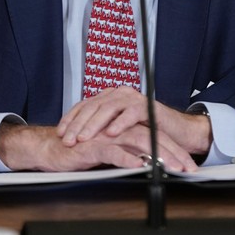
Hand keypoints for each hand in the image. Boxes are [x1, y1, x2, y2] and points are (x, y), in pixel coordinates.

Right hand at [0, 121, 197, 171]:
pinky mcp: (93, 144)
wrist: (52, 148)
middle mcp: (118, 127)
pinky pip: (113, 150)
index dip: (173, 149)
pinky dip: (127, 158)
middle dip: (173, 152)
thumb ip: (128, 153)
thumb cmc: (80, 150)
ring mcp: (106, 134)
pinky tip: (139, 165)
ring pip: (138, 141)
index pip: (155, 135)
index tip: (187, 165)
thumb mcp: (110, 152)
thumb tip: (149, 164)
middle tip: (187, 167)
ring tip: (171, 168)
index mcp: (124, 127)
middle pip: (152, 135)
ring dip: (157, 155)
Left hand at [56, 87, 211, 157]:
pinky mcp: (148, 107)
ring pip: (108, 108)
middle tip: (67, 139)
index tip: (59, 133)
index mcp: (109, 97)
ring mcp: (133, 98)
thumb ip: (100, 129)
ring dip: (94, 124)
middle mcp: (119, 94)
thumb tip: (75, 138)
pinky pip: (131, 113)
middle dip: (78, 124)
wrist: (174, 132)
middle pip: (93, 106)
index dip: (71, 118)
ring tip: (84, 137)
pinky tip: (111, 133)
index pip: (85, 105)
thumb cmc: (144, 132)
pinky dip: (120, 123)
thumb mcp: (117, 131)